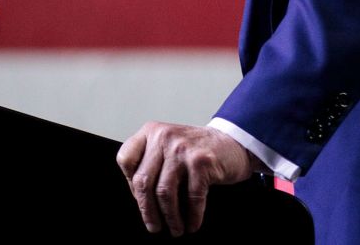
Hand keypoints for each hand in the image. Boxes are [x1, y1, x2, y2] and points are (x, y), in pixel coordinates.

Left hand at [116, 122, 256, 236]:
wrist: (233, 142)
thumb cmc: (198, 150)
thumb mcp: (168, 146)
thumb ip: (151, 163)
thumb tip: (140, 201)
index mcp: (151, 131)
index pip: (126, 160)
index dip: (130, 186)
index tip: (141, 200)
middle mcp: (164, 136)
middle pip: (143, 181)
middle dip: (148, 211)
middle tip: (154, 226)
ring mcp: (182, 148)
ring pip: (164, 193)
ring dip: (170, 218)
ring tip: (175, 228)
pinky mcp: (201, 162)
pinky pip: (191, 197)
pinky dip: (192, 216)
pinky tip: (192, 223)